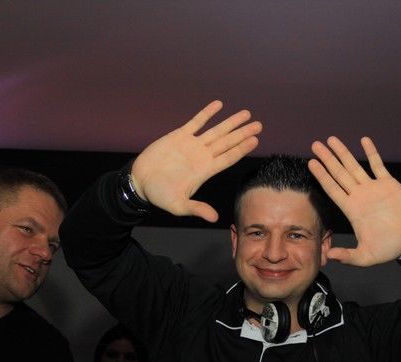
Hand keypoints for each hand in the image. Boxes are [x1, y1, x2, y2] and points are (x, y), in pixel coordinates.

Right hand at [131, 100, 261, 221]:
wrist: (140, 181)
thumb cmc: (159, 195)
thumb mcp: (178, 205)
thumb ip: (197, 209)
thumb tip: (214, 218)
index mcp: (204, 171)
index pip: (228, 158)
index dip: (242, 149)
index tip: (256, 140)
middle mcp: (202, 156)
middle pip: (227, 142)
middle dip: (243, 133)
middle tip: (259, 125)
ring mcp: (192, 145)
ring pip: (216, 131)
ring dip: (231, 122)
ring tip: (247, 114)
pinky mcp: (179, 136)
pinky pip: (196, 122)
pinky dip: (207, 113)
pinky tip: (219, 105)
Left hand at [308, 136, 400, 265]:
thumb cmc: (389, 248)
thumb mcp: (366, 256)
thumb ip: (348, 256)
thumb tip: (329, 257)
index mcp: (352, 209)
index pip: (332, 188)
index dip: (322, 176)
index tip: (311, 163)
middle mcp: (359, 196)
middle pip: (339, 173)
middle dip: (327, 159)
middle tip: (315, 145)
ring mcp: (373, 188)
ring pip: (354, 166)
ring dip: (343, 153)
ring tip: (331, 140)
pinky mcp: (389, 184)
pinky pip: (378, 165)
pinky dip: (371, 152)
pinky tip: (363, 140)